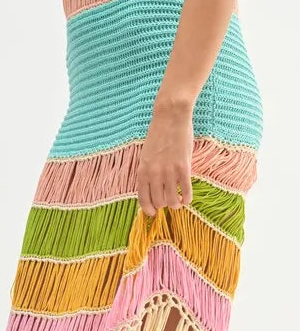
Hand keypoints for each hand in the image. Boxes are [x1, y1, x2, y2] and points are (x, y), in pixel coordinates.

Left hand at [137, 98, 193, 216]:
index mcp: (142, 171)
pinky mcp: (184, 168)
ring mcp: (169, 172)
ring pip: (172, 200)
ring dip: (176, 204)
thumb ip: (147, 173)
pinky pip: (186, 191)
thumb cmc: (158, 135)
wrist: (171, 117)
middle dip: (163, 205)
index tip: (153, 213)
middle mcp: (154, 174)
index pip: (143, 199)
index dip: (148, 210)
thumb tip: (152, 191)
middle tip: (168, 202)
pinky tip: (187, 198)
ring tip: (178, 202)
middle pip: (159, 202)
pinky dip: (187, 199)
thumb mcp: (146, 156)